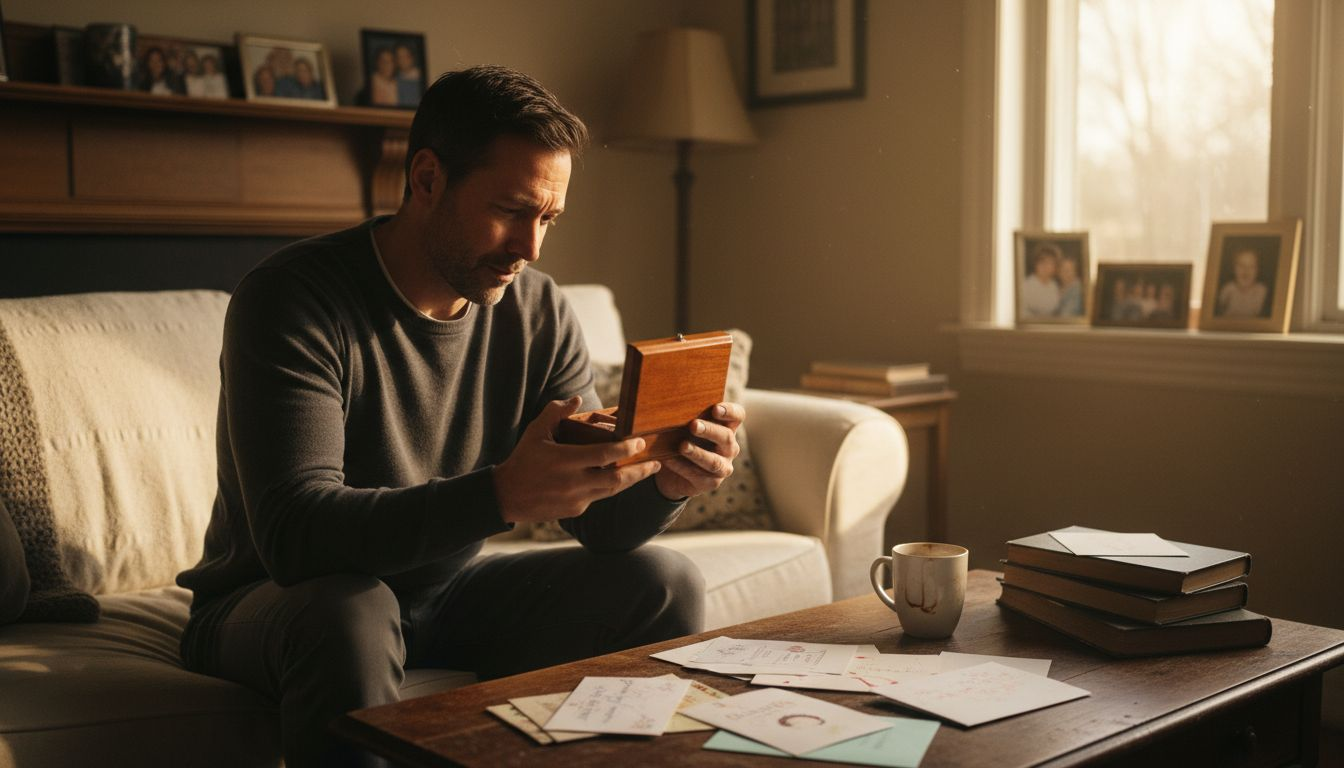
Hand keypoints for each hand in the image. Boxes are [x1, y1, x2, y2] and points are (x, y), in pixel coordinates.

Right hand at [493, 397, 661, 523]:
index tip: (640, 442)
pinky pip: (598, 497)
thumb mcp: (535, 432)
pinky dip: (608, 487)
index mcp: (566, 461)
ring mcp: (577, 499)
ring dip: (630, 480)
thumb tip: (577, 400)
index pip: (605, 454)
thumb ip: (556, 413)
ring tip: (646, 471)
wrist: (507, 496)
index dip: (626, 448)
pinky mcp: (576, 510)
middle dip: (639, 470)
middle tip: (656, 462)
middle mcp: (574, 482)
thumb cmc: (523, 459)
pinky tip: (616, 478)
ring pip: (612, 490)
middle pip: (617, 478)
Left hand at [654, 402, 742, 499]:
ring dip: (698, 453)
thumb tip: (671, 403)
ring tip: (682, 446)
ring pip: (714, 461)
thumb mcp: (686, 427)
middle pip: (726, 437)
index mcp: (728, 428)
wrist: (675, 472)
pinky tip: (670, 460)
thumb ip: (687, 416)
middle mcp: (730, 447)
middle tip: (693, 425)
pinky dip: (682, 467)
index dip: (730, 411)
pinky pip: (698, 475)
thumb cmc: (683, 440)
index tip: (715, 409)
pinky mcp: (712, 482)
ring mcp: (723, 466)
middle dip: (709, 430)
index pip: (738, 416)